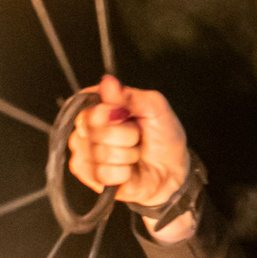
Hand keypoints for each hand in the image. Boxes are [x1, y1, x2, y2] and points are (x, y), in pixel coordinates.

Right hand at [69, 75, 191, 213]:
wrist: (172, 170)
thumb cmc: (163, 137)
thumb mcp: (155, 109)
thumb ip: (131, 96)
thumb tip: (108, 82)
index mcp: (99, 105)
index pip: (90, 102)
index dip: (114, 111)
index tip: (129, 115)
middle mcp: (86, 127)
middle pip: (95, 129)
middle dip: (127, 135)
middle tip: (137, 137)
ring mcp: (84, 152)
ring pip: (100, 153)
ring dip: (128, 156)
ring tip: (135, 154)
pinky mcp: (88, 175)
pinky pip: (103, 174)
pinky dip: (124, 174)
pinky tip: (128, 171)